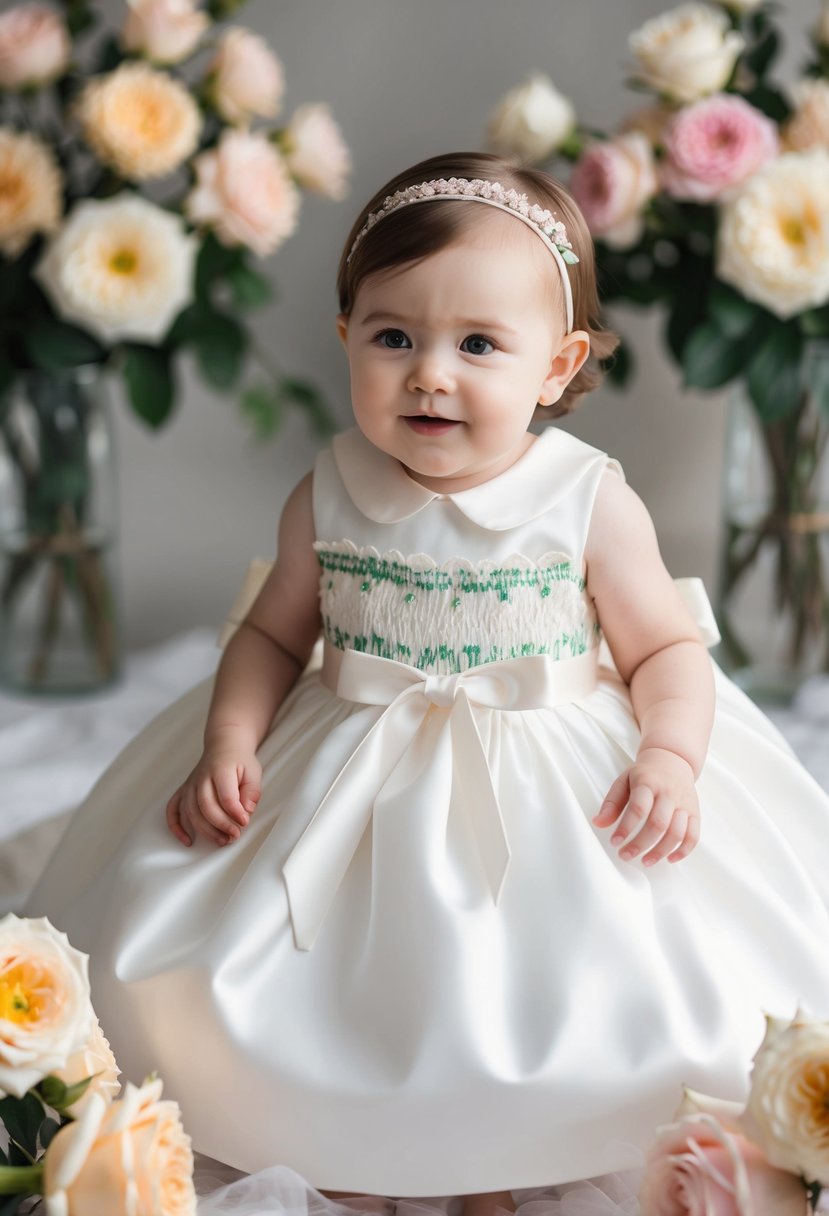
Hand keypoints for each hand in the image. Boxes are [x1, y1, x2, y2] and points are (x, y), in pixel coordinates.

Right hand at [165, 747, 261, 847]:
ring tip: (223, 840)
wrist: (224, 746)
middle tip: (235, 836)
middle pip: (206, 806)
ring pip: (191, 811)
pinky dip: (176, 827)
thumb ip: (252, 792)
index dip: (235, 812)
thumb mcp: (253, 772)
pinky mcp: (184, 791)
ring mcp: (190, 784)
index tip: (244, 822)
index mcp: (220, 770)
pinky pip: (173, 809)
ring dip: (206, 830)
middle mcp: (201, 777)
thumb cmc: (240, 762)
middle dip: (221, 825)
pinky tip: (187, 840)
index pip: (225, 795)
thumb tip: (246, 812)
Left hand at [592, 747, 699, 866]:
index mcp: (648, 783)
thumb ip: (611, 802)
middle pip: (658, 824)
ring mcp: (684, 803)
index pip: (638, 808)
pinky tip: (670, 859)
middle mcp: (669, 793)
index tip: (615, 842)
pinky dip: (684, 850)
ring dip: (660, 851)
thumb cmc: (645, 773)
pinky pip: (694, 835)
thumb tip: (598, 823)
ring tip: (645, 861)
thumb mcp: (624, 781)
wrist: (673, 758)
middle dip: (640, 844)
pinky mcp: (695, 812)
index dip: (626, 827)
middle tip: (625, 855)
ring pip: (676, 832)